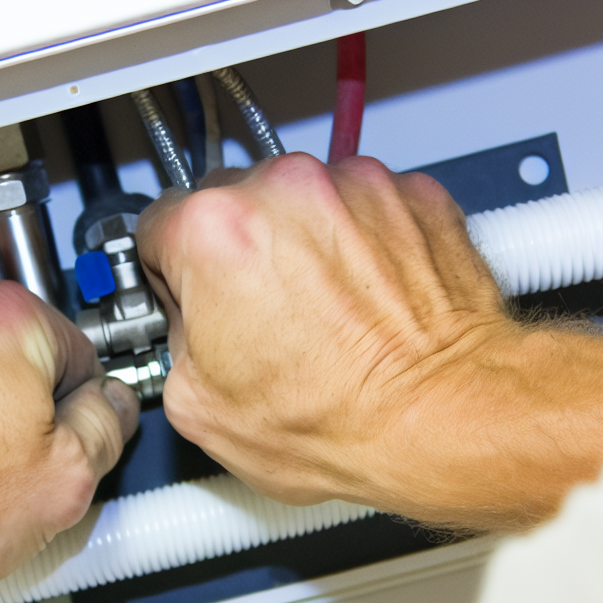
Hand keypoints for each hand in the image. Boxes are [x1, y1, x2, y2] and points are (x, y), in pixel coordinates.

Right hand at [137, 153, 602, 528]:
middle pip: (231, 205)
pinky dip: (360, 243)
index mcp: (214, 231)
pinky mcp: (411, 194)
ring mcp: (355, 184)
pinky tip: (364, 299)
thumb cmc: (342, 418)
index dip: (169, 271)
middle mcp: (284, 189)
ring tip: (324, 314)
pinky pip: (365, 208)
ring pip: (301, 202)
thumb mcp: (202, 409)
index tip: (186, 290)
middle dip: (237, 253)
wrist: (445, 415)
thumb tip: (188, 329)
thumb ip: (175, 345)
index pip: (157, 226)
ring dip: (303, 245)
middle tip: (261, 316)